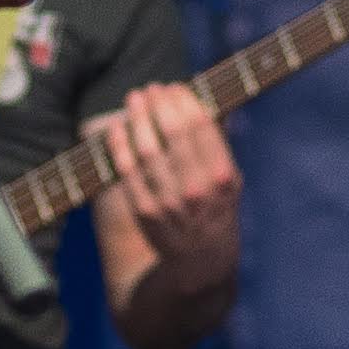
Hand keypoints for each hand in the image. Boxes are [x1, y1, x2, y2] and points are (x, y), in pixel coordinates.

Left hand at [87, 83, 239, 278]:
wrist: (201, 260)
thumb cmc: (216, 209)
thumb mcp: (231, 180)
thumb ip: (219, 145)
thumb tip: (207, 101)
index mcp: (222, 176)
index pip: (201, 126)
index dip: (184, 100)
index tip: (175, 87)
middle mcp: (196, 188)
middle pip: (173, 132)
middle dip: (159, 103)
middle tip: (151, 88)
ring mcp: (169, 201)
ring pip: (147, 148)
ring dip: (138, 117)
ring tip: (134, 99)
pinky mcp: (144, 211)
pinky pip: (126, 170)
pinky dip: (119, 144)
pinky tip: (116, 127)